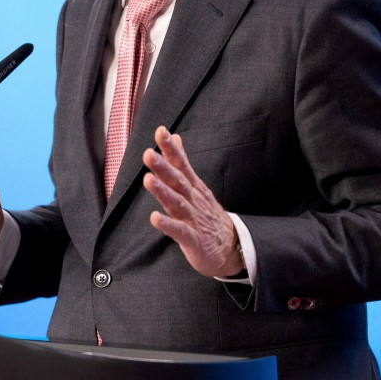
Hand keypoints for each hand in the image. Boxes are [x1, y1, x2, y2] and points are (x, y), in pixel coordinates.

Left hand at [143, 126, 244, 277]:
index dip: (171, 149)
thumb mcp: (196, 186)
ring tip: (148, 180)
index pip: (181, 164)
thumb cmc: (207, 215)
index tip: (161, 131)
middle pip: (178, 181)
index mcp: (193, 187)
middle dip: (163, 167)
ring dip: (162, 191)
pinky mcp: (194, 240)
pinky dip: (168, 224)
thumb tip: (175, 137)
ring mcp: (194, 219)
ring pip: (177, 203)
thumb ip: (182, 163)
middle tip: (149, 154)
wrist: (232, 248)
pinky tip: (154, 218)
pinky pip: (180, 231)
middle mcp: (193, 200)